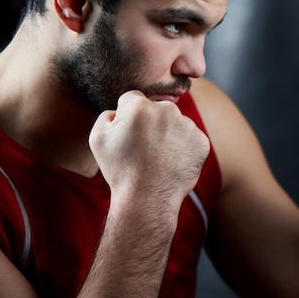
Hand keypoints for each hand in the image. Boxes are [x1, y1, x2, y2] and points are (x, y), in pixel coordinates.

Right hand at [89, 90, 209, 204]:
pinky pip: (190, 139)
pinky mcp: (201, 141)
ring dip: (169, 135)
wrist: (147, 199)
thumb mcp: (97, 139)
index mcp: (139, 106)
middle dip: (151, 123)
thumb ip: (107, 115)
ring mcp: (187, 125)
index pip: (133, 99)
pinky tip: (172, 163)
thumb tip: (119, 110)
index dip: (128, 117)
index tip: (129, 134)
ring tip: (158, 158)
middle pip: (157, 109)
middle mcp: (166, 110)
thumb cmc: (120, 170)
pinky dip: (184, 148)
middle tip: (144, 149)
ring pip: (176, 123)